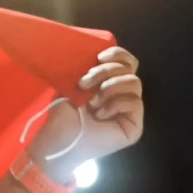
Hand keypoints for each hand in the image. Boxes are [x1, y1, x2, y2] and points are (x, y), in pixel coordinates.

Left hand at [30, 47, 143, 178]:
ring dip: (109, 87)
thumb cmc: (62, 115)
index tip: (98, 57)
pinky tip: (99, 114)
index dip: (117, 54)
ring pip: (134, 82)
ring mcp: (130, 111)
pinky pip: (135, 102)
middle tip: (83, 84)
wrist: (58, 140)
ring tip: (91, 102)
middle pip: (130, 69)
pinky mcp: (134, 126)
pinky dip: (115, 104)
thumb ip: (89, 69)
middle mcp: (123, 95)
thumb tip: (99, 52)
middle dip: (105, 72)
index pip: (127, 62)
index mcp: (110, 84)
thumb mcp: (73, 85)